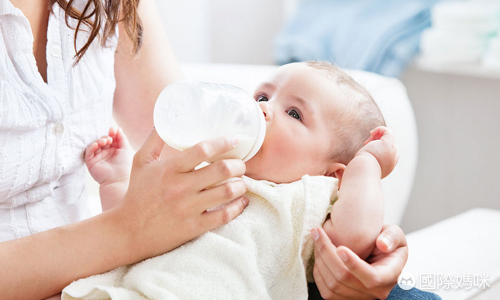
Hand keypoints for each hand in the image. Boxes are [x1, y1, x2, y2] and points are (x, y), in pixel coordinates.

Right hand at [84, 127, 131, 184]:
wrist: (118, 179)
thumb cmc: (123, 165)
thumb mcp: (125, 149)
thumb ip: (122, 138)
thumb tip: (117, 128)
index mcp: (113, 150)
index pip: (110, 139)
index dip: (111, 134)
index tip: (112, 130)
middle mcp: (105, 153)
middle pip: (102, 140)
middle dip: (105, 137)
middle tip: (109, 138)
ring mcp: (97, 157)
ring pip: (95, 145)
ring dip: (99, 141)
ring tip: (105, 141)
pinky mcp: (90, 162)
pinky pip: (88, 152)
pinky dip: (92, 146)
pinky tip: (97, 144)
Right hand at [118, 128, 248, 259]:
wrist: (129, 232)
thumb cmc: (137, 194)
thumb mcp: (140, 162)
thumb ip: (154, 140)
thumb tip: (164, 119)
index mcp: (170, 169)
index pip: (202, 150)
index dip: (223, 142)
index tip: (234, 139)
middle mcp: (180, 187)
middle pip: (221, 170)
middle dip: (238, 165)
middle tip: (240, 164)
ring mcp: (188, 208)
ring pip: (227, 192)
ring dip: (241, 185)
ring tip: (241, 182)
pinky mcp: (194, 227)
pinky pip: (224, 215)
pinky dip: (238, 207)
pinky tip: (241, 201)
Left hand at [312, 224, 407, 299]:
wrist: (378, 255)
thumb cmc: (387, 243)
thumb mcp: (396, 235)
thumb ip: (391, 237)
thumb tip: (382, 244)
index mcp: (388, 276)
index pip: (372, 277)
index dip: (354, 264)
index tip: (340, 247)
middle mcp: (374, 291)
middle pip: (345, 279)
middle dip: (327, 253)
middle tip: (317, 232)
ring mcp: (358, 297)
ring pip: (332, 285)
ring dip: (319, 260)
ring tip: (317, 238)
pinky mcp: (345, 298)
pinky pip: (326, 290)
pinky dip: (318, 271)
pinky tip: (318, 253)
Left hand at [355, 126, 397, 177]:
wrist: (363, 171)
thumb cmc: (360, 170)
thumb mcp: (366, 167)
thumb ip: (369, 163)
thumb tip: (362, 160)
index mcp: (390, 165)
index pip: (388, 152)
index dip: (378, 147)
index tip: (368, 150)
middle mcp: (393, 158)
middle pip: (387, 144)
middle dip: (376, 141)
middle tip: (366, 144)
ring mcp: (392, 151)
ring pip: (387, 137)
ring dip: (376, 137)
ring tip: (367, 143)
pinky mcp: (388, 144)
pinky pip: (388, 131)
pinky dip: (379, 129)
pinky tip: (371, 133)